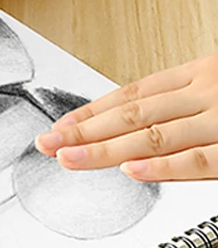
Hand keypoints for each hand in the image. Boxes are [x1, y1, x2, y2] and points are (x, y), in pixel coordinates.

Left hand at [35, 54, 217, 180]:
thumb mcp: (217, 94)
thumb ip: (176, 116)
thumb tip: (128, 144)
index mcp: (197, 77)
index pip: (132, 96)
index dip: (91, 113)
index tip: (58, 128)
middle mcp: (205, 94)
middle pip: (133, 115)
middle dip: (84, 131)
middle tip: (47, 143)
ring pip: (154, 136)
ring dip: (105, 150)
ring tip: (69, 158)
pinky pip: (197, 160)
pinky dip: (161, 166)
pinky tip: (129, 170)